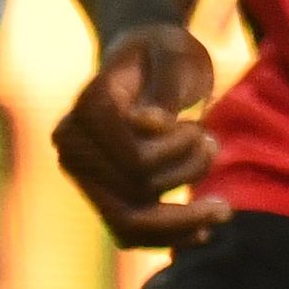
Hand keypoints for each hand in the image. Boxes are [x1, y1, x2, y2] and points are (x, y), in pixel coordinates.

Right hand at [55, 22, 226, 250]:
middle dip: (188, 175)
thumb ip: (167, 84)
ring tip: (210, 165)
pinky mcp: (97, 191)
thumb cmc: (165, 52)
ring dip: (185, 208)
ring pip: (131, 223)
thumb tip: (148, 125)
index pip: (138, 160)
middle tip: (216, 148)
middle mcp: (72, 144)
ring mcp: (80, 172)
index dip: (179, 151)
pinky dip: (165, 236)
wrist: (144, 61)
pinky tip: (202, 231)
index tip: (198, 125)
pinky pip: (126, 232)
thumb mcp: (176, 52)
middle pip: (137, 193)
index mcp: (89, 107)